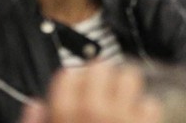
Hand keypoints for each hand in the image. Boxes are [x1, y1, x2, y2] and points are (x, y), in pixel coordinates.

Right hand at [21, 63, 161, 122]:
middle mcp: (92, 112)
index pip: (68, 76)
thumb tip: (36, 106)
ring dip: (126, 85)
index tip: (76, 83)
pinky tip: (139, 117)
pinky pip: (150, 106)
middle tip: (101, 84)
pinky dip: (146, 110)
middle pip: (100, 68)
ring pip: (130, 78)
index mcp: (62, 115)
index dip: (72, 79)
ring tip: (123, 94)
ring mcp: (121, 120)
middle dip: (101, 75)